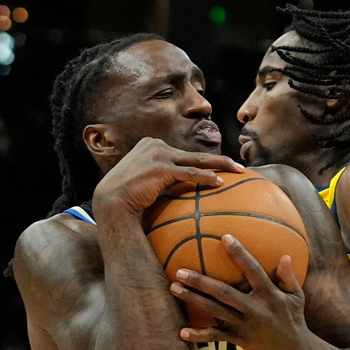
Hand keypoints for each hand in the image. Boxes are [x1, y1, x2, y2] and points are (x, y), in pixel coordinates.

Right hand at [93, 138, 243, 215]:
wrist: (111, 203)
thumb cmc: (126, 199)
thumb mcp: (143, 183)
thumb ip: (159, 180)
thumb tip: (177, 192)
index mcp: (150, 145)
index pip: (183, 154)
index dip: (203, 161)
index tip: (221, 168)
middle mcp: (155, 145)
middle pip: (194, 154)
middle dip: (219, 160)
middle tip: (238, 166)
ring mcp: (158, 155)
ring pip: (196, 160)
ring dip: (220, 165)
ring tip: (238, 171)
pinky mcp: (160, 168)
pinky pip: (189, 173)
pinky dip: (206, 177)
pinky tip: (219, 183)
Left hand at [169, 234, 309, 349]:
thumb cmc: (293, 318)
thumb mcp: (296, 296)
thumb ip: (288, 277)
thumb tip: (284, 256)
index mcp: (269, 294)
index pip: (252, 270)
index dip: (239, 254)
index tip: (225, 237)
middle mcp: (255, 309)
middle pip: (223, 292)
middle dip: (200, 281)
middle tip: (179, 271)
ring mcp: (245, 325)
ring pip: (215, 311)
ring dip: (193, 300)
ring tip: (174, 289)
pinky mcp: (239, 339)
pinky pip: (217, 336)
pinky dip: (199, 335)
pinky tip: (182, 332)